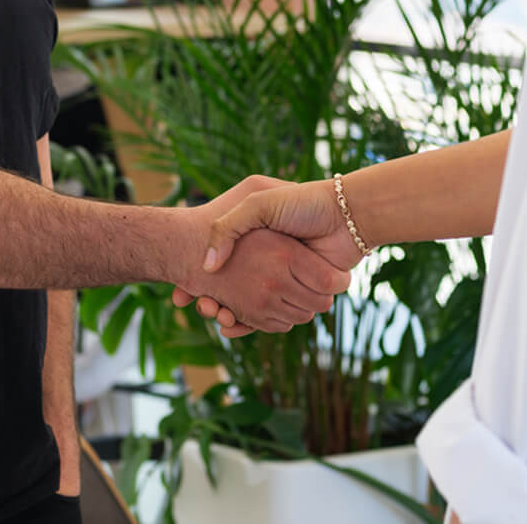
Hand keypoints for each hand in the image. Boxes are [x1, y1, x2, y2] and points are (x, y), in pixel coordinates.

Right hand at [172, 181, 350, 334]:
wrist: (345, 216)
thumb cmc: (301, 204)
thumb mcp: (256, 204)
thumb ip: (228, 229)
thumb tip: (207, 267)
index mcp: (256, 241)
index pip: (220, 266)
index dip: (200, 279)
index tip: (182, 290)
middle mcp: (267, 262)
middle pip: (229, 289)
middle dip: (208, 298)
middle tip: (189, 301)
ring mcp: (283, 280)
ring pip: (247, 306)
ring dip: (227, 312)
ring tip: (207, 308)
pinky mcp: (299, 295)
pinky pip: (271, 318)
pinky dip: (248, 323)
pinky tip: (228, 320)